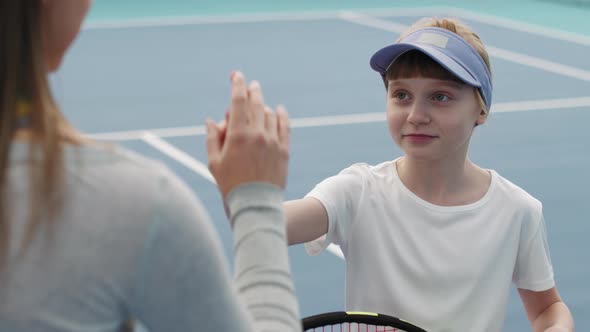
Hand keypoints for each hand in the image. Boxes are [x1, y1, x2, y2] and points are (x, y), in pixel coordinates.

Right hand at [206, 71, 289, 198]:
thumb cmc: (230, 184)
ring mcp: (273, 141)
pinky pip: (285, 126)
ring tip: (257, 109)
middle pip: (257, 102)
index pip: (238, 100)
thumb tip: (212, 121)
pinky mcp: (284, 150)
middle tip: (251, 85)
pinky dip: (281, 115)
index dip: (237, 84)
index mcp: (238, 135)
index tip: (236, 75)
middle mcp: (257, 134)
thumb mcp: (214, 162)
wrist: (255, 204)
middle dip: (253, 90)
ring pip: (269, 114)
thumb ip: (212, 138)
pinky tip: (278, 111)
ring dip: (262, 107)